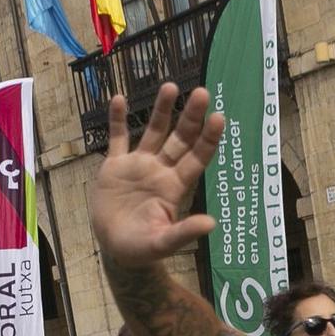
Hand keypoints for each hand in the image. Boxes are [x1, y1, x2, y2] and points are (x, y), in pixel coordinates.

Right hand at [89, 85, 226, 271]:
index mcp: (175, 186)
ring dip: (162, 110)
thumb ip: (184, 232)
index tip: (218, 118)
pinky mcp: (115, 166)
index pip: (197, 158)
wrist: (115, 250)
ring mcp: (138, 165)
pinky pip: (118, 138)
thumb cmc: (142, 249)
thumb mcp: (162, 243)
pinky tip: (118, 99)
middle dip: (191, 117)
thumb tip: (211, 224)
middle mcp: (161, 170)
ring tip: (170, 86)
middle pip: (180, 138)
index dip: (208, 139)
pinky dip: (118, 119)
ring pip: (154, 132)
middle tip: (202, 93)